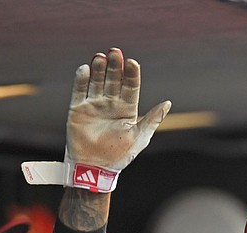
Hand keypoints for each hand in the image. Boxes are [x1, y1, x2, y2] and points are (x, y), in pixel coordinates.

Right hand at [67, 48, 170, 169]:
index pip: (131, 87)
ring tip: (100, 57)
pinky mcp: (78, 109)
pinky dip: (81, 79)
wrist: (96, 167)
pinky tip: (85, 69)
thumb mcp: (140, 136)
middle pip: (113, 80)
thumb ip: (153, 119)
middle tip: (115, 52)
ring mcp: (94, 105)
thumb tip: (168, 103)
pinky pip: (79, 91)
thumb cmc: (121, 154)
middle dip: (115, 66)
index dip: (132, 74)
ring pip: (96, 82)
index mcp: (127, 109)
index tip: (133, 62)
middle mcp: (111, 104)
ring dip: (98, 69)